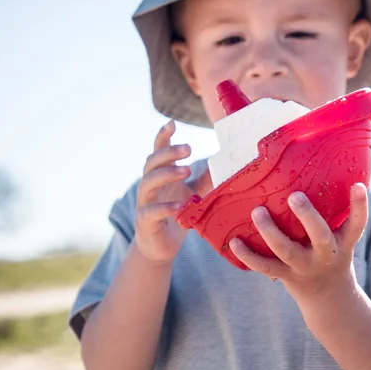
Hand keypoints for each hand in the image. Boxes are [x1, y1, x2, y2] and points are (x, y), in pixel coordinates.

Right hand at [135, 120, 203, 264]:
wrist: (161, 246)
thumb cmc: (176, 214)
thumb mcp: (193, 193)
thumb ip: (204, 179)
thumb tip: (226, 163)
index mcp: (160, 175)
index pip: (158, 151)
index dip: (163, 137)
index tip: (172, 123)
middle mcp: (149, 185)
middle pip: (152, 162)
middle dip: (169, 153)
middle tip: (189, 149)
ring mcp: (144, 202)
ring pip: (148, 182)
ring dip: (167, 174)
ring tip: (186, 170)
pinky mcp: (145, 221)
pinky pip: (151, 211)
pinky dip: (164, 207)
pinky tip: (178, 206)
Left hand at [229, 183, 367, 300]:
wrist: (328, 296)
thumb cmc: (331, 252)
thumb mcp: (341, 236)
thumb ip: (334, 212)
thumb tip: (318, 167)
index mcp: (343, 242)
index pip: (357, 224)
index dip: (360, 206)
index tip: (358, 185)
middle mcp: (326, 255)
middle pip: (320, 237)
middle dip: (308, 217)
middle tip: (295, 196)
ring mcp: (304, 266)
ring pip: (287, 251)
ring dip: (270, 232)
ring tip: (257, 212)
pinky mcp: (286, 275)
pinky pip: (265, 266)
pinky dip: (248, 255)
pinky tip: (233, 241)